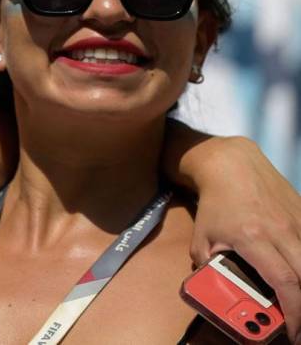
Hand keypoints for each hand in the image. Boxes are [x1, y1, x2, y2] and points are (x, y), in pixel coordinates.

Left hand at [190, 136, 300, 342]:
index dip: (294, 311)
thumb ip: (206, 264)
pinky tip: (299, 271)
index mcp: (253, 238)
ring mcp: (296, 221)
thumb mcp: (202, 236)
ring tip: (299, 301)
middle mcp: (281, 230)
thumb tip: (212, 287)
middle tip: (300, 325)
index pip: (284, 282)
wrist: (230, 164)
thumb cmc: (216, 202)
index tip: (294, 331)